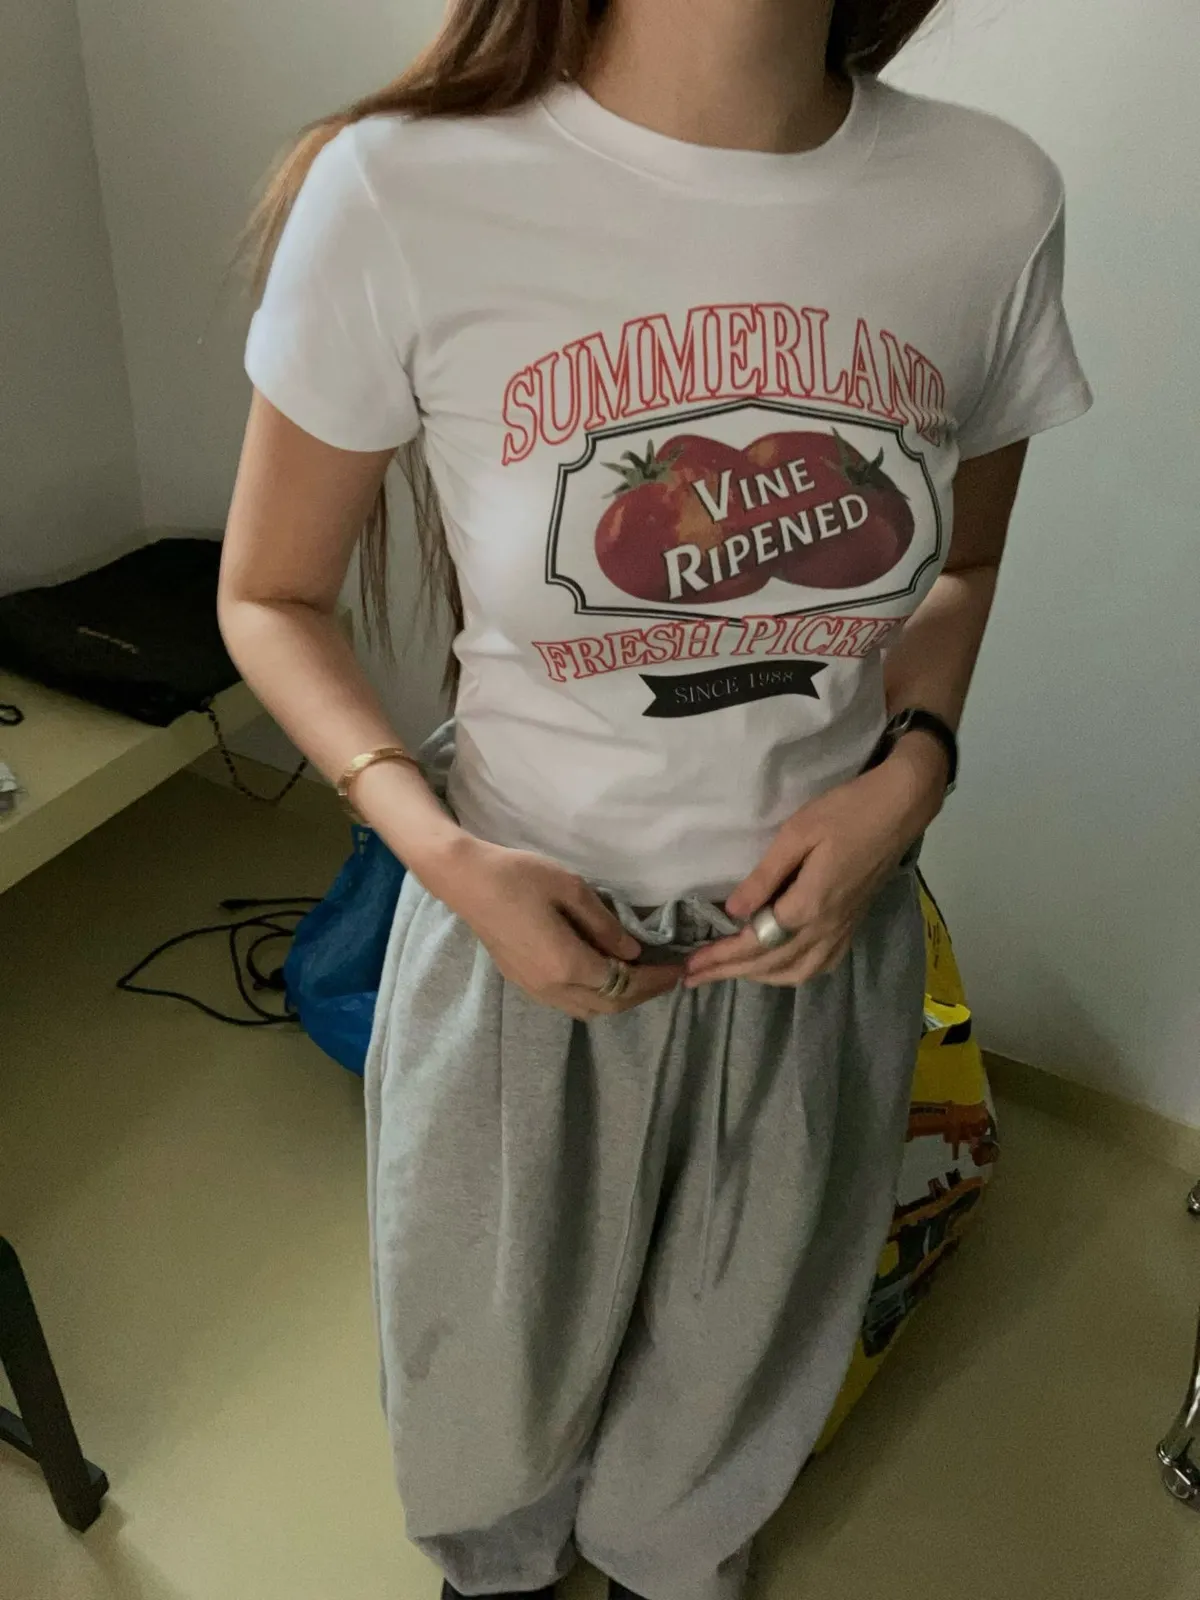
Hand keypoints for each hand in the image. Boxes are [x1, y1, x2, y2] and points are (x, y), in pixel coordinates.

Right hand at [419, 835, 682, 1019]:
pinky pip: (569, 1003)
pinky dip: (596, 996)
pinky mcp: (524, 983)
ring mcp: (535, 990)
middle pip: (609, 1004)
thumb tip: (632, 952)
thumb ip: (605, 925)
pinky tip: (604, 974)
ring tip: (641, 976)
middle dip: (643, 993)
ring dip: (619, 998)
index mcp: (568, 964)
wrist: (466, 881)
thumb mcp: (572, 889)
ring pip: (588, 1010)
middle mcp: (553, 987)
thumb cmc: (519, 876)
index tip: (680, 969)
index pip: (624, 983)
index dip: (656, 979)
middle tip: (668, 975)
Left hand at [684, 737, 947, 988]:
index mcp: (810, 904)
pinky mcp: (853, 923)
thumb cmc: (845, 811)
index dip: (721, 957)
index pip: (757, 943)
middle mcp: (827, 926)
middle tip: (694, 978)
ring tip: (728, 972)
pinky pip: (820, 964)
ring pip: (798, 971)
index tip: (691, 967)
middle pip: (772, 963)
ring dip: (760, 976)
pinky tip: (778, 966)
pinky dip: (792, 973)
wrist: (901, 807)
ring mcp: (843, 928)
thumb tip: (733, 912)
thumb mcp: (797, 833)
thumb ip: (765, 876)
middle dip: (729, 973)